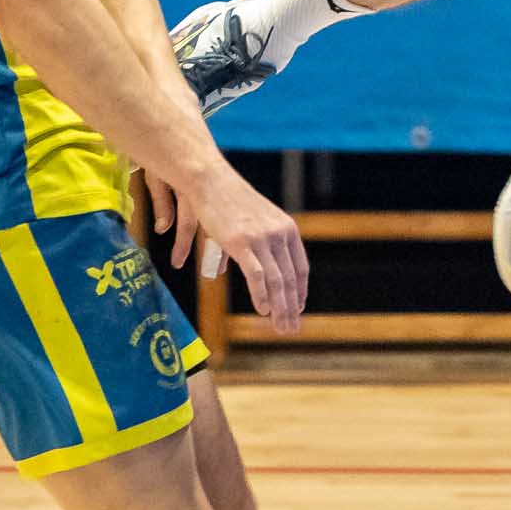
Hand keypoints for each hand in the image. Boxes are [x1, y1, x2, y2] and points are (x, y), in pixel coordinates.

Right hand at [175, 167, 310, 332]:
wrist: (210, 181)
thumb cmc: (225, 203)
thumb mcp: (248, 223)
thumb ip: (247, 246)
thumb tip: (218, 271)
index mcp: (287, 229)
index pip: (300, 268)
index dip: (300, 292)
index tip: (298, 310)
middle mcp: (279, 234)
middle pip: (290, 279)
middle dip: (292, 307)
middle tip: (291, 328)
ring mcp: (262, 238)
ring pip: (277, 281)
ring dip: (280, 308)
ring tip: (280, 327)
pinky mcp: (242, 242)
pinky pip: (257, 276)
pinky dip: (261, 296)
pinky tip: (263, 311)